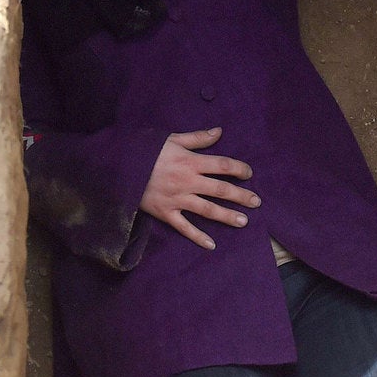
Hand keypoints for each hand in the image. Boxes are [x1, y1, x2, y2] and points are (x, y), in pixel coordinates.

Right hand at [139, 127, 257, 250]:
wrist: (120, 167)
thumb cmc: (147, 151)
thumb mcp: (172, 139)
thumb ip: (197, 138)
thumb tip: (219, 131)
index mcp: (190, 161)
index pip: (222, 165)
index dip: (239, 169)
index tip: (249, 174)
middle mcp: (188, 182)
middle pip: (220, 189)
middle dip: (241, 196)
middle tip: (256, 202)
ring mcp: (177, 199)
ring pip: (207, 210)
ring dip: (227, 216)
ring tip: (244, 221)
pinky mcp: (165, 213)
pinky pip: (184, 227)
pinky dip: (198, 237)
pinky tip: (212, 244)